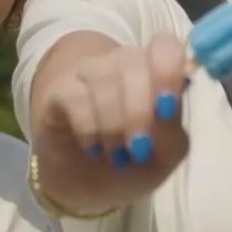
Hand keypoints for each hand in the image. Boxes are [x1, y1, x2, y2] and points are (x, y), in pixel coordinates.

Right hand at [30, 32, 190, 211]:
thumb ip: (172, 129)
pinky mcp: (60, 91)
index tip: (167, 107)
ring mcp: (89, 73)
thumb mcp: (166, 155)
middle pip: (133, 60)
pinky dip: (89, 127)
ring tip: (116, 154)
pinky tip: (93, 148)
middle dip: (139, 110)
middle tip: (140, 150)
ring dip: (113, 123)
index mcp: (157, 72)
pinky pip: (75, 96)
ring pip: (102, 76)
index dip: (168, 70)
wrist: (90, 186)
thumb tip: (166, 107)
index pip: (166, 45)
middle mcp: (124, 64)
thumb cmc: (135, 162)